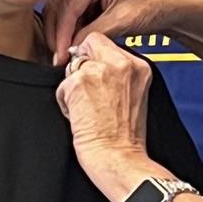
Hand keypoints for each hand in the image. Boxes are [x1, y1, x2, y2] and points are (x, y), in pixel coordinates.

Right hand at [44, 0, 174, 62]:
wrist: (168, 7)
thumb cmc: (152, 5)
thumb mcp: (122, 21)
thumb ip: (94, 34)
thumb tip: (71, 49)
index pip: (68, 6)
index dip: (61, 33)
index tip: (60, 55)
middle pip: (58, 7)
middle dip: (56, 34)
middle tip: (58, 58)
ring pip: (62, 13)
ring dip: (62, 34)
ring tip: (65, 56)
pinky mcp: (89, 0)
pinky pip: (72, 17)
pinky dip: (71, 33)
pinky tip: (73, 48)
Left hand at [55, 34, 152, 196]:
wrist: (120, 158)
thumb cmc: (126, 138)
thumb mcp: (135, 97)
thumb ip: (120, 75)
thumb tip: (95, 63)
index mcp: (140, 67)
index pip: (108, 44)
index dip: (97, 59)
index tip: (96, 78)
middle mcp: (122, 63)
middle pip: (90, 42)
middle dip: (83, 64)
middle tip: (87, 92)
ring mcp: (100, 71)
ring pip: (73, 66)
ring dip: (74, 87)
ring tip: (87, 110)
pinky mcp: (79, 82)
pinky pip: (62, 86)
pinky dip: (65, 103)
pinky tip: (80, 118)